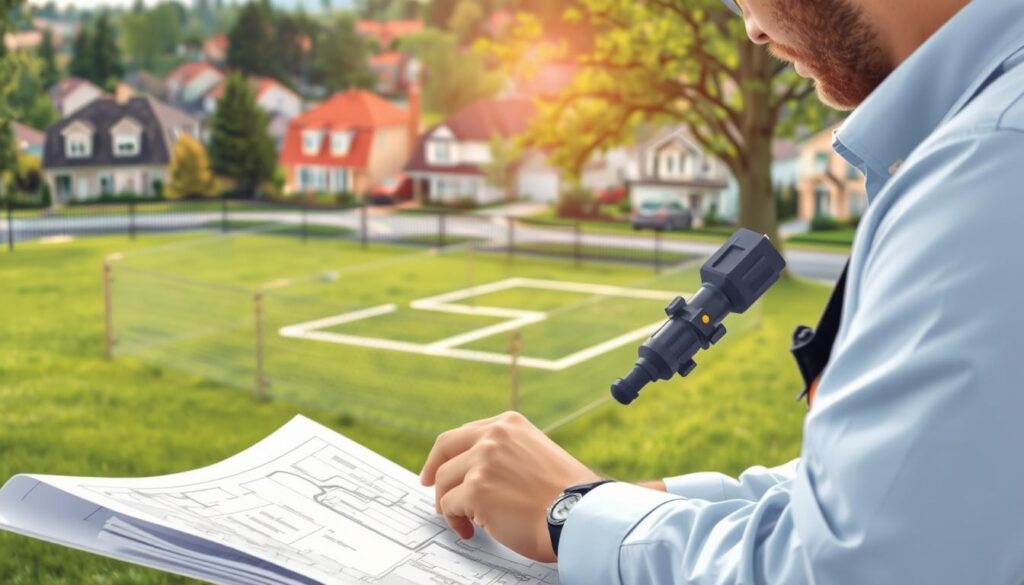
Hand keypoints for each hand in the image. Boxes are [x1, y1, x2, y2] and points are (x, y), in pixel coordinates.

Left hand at [419, 411, 601, 561]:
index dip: (446, 453)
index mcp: (509, 425)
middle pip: (444, 449)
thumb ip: (507, 453)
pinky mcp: (475, 490)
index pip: (464, 433)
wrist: (579, 515)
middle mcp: (494, 436)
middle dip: (432, 471)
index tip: (438, 466)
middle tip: (429, 486)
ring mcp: (483, 462)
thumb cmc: (566, 495)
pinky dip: (455, 521)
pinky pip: (449, 506)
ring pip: (444, 482)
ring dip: (449, 504)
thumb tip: (477, 470)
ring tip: (463, 520)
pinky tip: (470, 531)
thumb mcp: (537, 454)